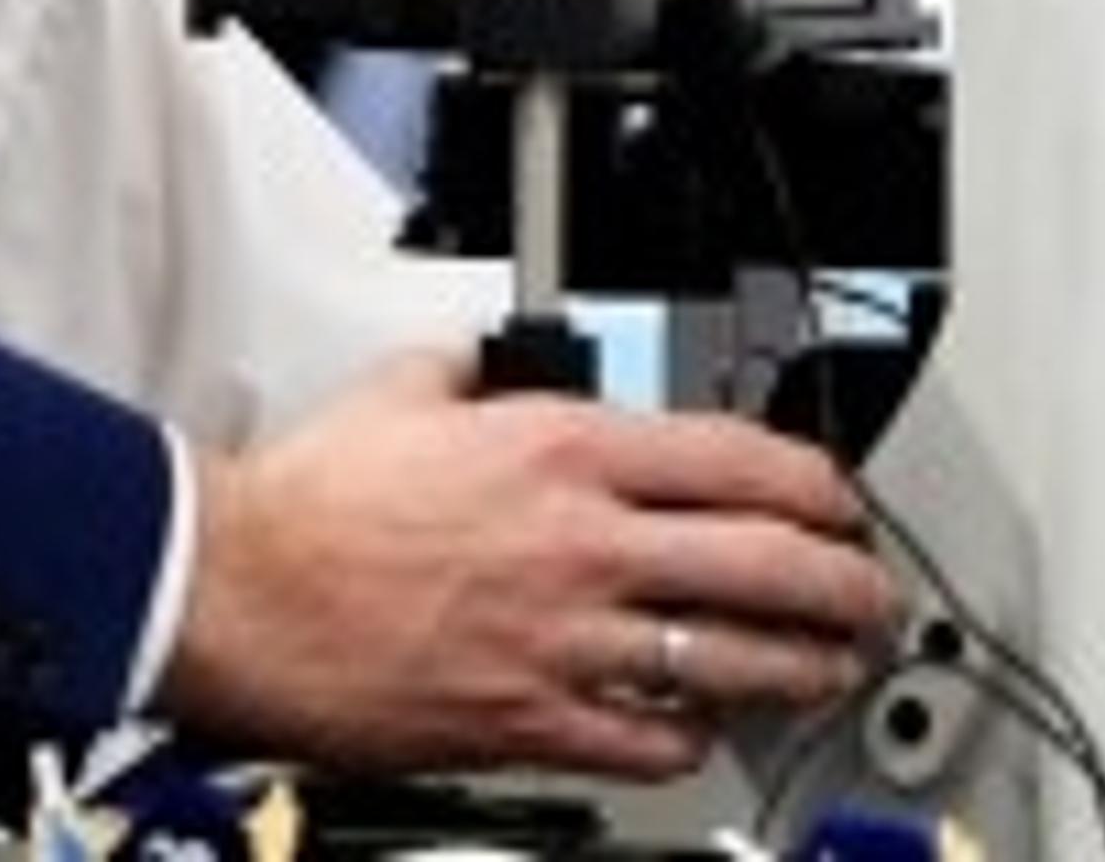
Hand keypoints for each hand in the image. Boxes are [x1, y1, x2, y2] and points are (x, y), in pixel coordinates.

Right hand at [151, 350, 898, 783]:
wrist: (236, 593)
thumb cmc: (303, 506)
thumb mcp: (397, 390)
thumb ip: (462, 371)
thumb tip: (480, 360)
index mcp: (560, 451)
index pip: (742, 461)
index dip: (817, 485)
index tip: (833, 499)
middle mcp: (584, 545)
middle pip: (774, 567)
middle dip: (848, 584)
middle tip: (868, 594)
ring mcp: (567, 641)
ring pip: (738, 664)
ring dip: (802, 670)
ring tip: (823, 669)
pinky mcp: (534, 721)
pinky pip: (657, 744)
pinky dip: (692, 739)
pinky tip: (697, 728)